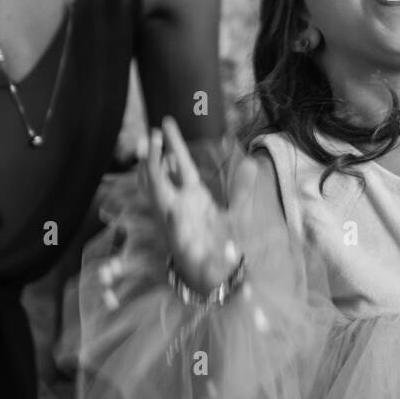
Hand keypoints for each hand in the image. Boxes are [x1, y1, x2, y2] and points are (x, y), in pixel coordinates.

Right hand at [145, 116, 238, 295]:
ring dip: (153, 176)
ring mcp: (175, 221)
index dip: (173, 144)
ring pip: (158, 194)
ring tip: (149, 153)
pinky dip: (171, 215)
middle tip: (151, 132)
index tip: (165, 122)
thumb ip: (241, 187)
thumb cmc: (221, 242)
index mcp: (193, 195)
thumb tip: (250, 162)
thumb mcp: (235, 210)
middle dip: (156, 155)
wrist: (219, 275)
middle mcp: (179, 204)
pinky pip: (173, 225)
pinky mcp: (179, 241)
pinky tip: (171, 205)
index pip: (181, 163)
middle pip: (162, 174)